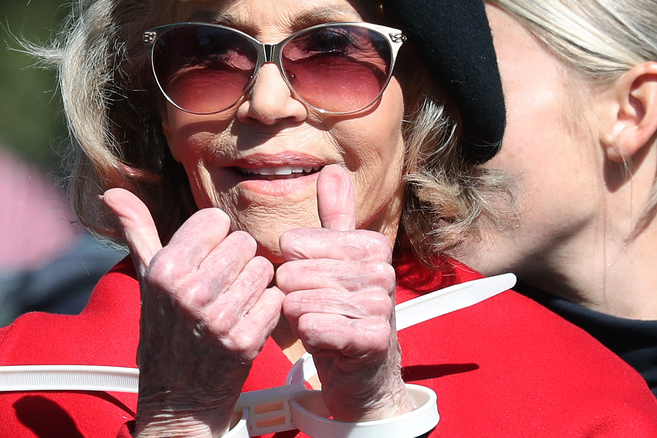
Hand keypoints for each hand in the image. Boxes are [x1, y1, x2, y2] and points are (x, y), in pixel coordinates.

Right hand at [103, 189, 283, 436]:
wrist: (176, 395)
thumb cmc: (164, 326)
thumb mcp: (147, 276)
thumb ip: (137, 229)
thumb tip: (113, 191)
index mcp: (166, 269)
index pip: (216, 220)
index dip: (214, 238)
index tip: (204, 259)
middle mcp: (190, 292)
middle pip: (244, 242)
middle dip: (236, 260)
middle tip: (220, 284)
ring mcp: (218, 318)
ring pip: (263, 268)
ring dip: (253, 283)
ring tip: (233, 301)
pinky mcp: (245, 341)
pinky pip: (275, 299)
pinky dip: (266, 309)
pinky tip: (246, 320)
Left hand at [276, 165, 412, 420]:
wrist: (362, 370)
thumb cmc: (340, 309)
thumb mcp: (336, 259)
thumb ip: (335, 216)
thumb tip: (334, 168)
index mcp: (371, 245)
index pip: (296, 243)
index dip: (291, 266)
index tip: (310, 280)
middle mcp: (381, 271)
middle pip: (295, 273)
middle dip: (290, 295)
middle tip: (308, 307)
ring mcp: (380, 306)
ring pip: (301, 302)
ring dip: (298, 317)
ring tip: (315, 322)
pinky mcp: (373, 340)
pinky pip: (315, 328)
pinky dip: (308, 336)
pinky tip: (321, 340)